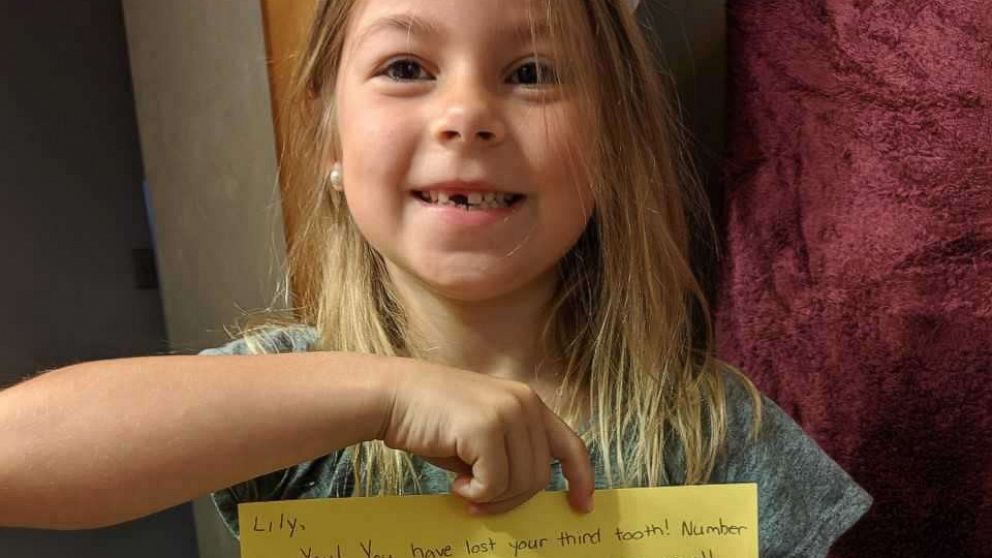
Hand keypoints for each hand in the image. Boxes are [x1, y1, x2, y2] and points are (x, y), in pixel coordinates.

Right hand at [377, 360, 593, 515]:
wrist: (392, 396)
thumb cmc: (431, 420)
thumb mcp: (482, 432)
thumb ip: (510, 453)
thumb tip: (524, 494)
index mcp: (528, 402)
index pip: (570, 444)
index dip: (581, 478)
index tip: (582, 506)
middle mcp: (525, 403)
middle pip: (540, 477)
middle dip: (511, 499)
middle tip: (478, 502)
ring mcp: (508, 413)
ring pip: (521, 483)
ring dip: (491, 497)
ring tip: (463, 486)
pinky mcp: (486, 427)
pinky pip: (495, 484)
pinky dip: (475, 493)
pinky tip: (455, 482)